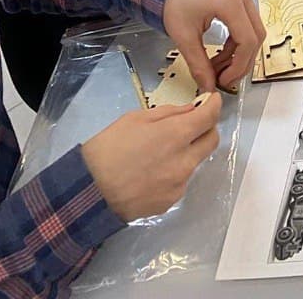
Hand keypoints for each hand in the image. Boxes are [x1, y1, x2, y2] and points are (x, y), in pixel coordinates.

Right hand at [82, 93, 221, 222]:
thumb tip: (191, 110)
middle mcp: (184, 161)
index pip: (210, 117)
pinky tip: (152, 172)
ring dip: (188, 152)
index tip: (210, 101)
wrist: (88, 193)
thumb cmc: (108, 149)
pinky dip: (174, 172)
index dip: (214, 105)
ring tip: (159, 152)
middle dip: (205, 129)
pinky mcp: (170, 202)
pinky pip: (181, 181)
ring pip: (196, 162)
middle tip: (189, 125)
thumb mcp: (135, 118)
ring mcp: (179, 185)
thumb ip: (169, 113)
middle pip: (212, 140)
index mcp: (176, 136)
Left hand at [163, 0, 266, 91]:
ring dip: (240, 52)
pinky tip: (223, 51)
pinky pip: (248, 22)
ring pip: (254, 30)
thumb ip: (198, 64)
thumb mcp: (184, 37)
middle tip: (225, 78)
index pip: (247, 40)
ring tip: (220, 66)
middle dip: (242, 61)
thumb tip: (208, 86)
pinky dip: (238, 40)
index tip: (225, 80)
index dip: (239, 65)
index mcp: (229, 1)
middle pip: (256, 36)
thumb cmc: (175, 0)